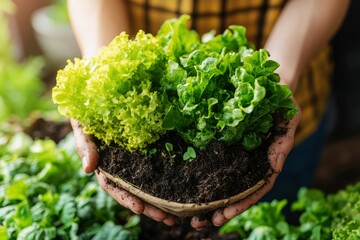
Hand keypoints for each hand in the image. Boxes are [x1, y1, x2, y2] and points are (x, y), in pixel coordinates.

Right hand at [70, 119, 177, 225]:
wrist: (98, 97)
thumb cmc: (87, 113)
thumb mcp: (83, 128)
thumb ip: (85, 146)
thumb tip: (87, 169)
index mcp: (105, 165)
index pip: (114, 187)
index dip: (126, 198)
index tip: (140, 209)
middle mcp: (121, 166)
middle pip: (135, 190)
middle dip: (150, 207)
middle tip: (168, 219)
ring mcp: (135, 158)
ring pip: (148, 182)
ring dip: (161, 199)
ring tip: (177, 215)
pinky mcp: (148, 146)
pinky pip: (158, 164)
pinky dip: (168, 177)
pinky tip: (181, 187)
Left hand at [191, 98, 301, 228]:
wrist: (267, 85)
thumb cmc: (282, 102)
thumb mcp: (289, 119)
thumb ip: (283, 143)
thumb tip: (275, 167)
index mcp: (266, 161)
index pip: (256, 188)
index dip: (243, 202)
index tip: (227, 214)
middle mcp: (250, 162)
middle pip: (238, 191)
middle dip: (223, 209)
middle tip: (204, 222)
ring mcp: (236, 155)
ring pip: (224, 183)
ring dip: (211, 201)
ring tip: (194, 217)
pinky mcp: (224, 144)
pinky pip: (214, 163)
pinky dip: (205, 178)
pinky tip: (191, 189)